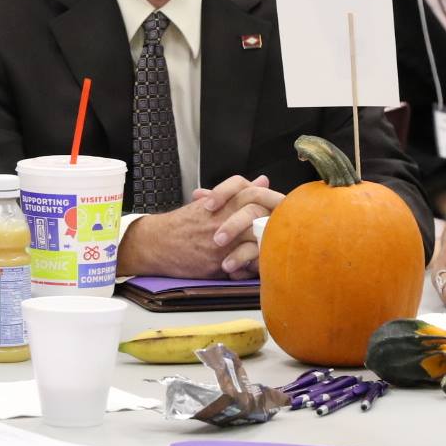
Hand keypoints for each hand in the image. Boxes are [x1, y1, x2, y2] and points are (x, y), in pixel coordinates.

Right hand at [123, 175, 281, 278]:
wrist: (158, 244)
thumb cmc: (185, 224)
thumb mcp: (211, 203)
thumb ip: (239, 193)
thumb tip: (263, 181)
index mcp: (221, 203)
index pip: (252, 192)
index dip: (272, 197)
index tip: (285, 204)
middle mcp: (221, 219)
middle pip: (257, 212)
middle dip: (275, 219)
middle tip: (287, 226)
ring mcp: (220, 241)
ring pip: (254, 239)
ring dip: (268, 243)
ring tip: (275, 247)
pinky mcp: (217, 262)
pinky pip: (245, 264)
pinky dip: (255, 265)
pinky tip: (259, 265)